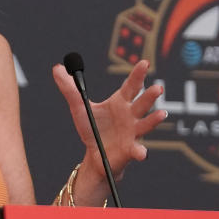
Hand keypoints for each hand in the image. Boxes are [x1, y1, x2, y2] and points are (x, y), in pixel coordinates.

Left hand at [52, 59, 165, 180]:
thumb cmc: (92, 129)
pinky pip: (137, 150)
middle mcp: (130, 116)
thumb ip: (70, 88)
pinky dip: (140, 151)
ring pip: (145, 124)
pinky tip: (141, 153)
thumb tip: (57, 68)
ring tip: (161, 114)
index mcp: (120, 102)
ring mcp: (133, 133)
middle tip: (158, 88)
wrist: (94, 155)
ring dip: (154, 120)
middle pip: (142, 103)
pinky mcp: (130, 150)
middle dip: (150, 96)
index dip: (138, 74)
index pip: (131, 86)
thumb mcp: (79, 107)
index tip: (144, 63)